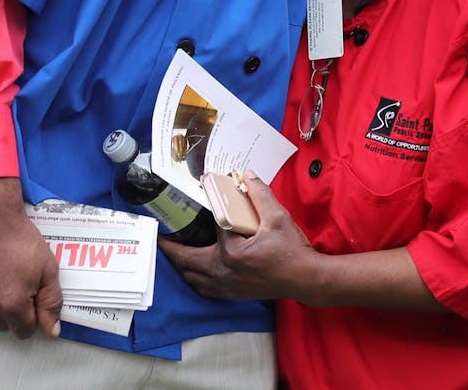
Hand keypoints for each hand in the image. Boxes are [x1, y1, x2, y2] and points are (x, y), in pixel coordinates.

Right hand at [0, 177, 62, 338]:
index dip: (29, 315)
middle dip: (8, 312)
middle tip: (9, 285)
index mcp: (13, 304)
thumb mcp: (47, 268)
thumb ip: (51, 302)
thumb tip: (51, 331)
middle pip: (0, 327)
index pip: (23, 331)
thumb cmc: (19, 236)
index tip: (27, 299)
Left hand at [159, 173, 314, 301]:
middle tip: (161, 238)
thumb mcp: (278, 218)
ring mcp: (227, 286)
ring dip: (182, 266)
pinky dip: (195, 279)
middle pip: (187, 261)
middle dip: (171, 250)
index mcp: (231, 252)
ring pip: (193, 278)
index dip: (206, 208)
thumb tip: (247, 174)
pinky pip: (205, 289)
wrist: (306, 279)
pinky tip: (194, 273)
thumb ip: (260, 194)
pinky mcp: (233, 294)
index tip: (198, 196)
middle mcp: (224, 271)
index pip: (212, 225)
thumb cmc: (292, 251)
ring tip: (174, 253)